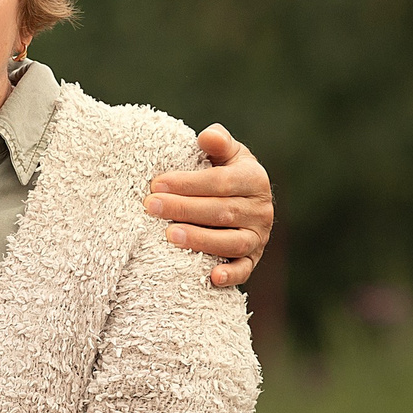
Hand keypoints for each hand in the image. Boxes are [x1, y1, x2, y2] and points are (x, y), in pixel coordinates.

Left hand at [145, 125, 272, 288]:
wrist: (245, 202)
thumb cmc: (227, 173)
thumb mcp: (227, 154)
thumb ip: (218, 143)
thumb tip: (208, 135)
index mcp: (254, 180)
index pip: (220, 182)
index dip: (188, 183)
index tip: (156, 183)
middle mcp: (261, 210)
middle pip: (222, 211)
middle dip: (184, 208)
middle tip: (151, 206)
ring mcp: (258, 237)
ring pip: (232, 242)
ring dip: (201, 240)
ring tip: (170, 235)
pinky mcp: (252, 260)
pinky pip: (244, 270)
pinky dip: (231, 275)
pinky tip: (212, 277)